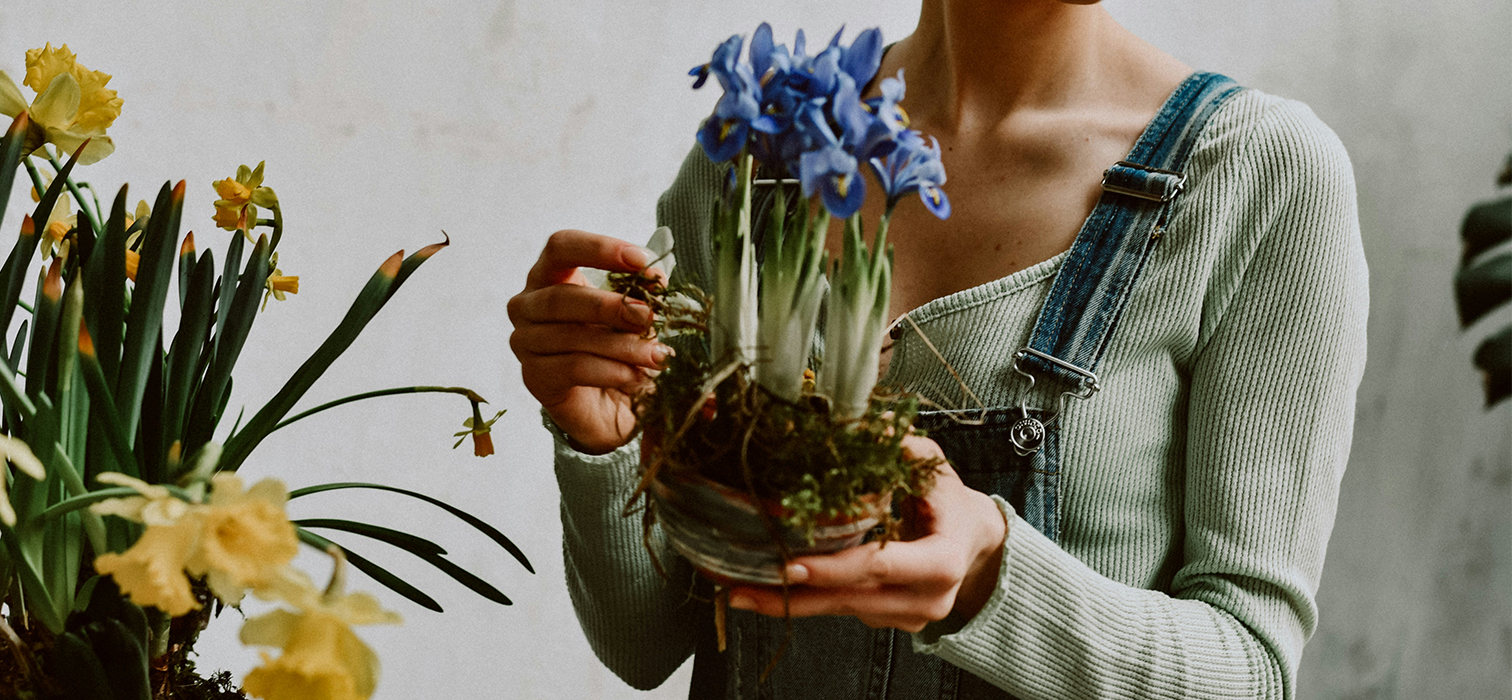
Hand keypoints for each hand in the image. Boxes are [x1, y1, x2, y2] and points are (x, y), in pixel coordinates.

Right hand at [508, 229, 671, 453]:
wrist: (607, 403)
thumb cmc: (614, 345)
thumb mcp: (630, 312)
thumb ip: (640, 292)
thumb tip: (657, 280)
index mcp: (549, 276)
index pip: (562, 247)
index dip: (600, 249)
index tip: (642, 261)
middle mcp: (527, 305)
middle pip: (563, 296)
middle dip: (613, 306)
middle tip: (649, 316)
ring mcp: (524, 342)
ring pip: (572, 336)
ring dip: (622, 346)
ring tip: (657, 356)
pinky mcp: (533, 377)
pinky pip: (573, 368)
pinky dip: (611, 371)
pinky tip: (636, 377)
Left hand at [727, 436, 1007, 631]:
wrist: (977, 546)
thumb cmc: (951, 501)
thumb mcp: (935, 467)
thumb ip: (901, 446)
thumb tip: (861, 420)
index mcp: (942, 562)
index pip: (880, 567)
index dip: (833, 567)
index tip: (788, 565)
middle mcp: (927, 600)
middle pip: (850, 598)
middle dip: (792, 596)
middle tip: (740, 588)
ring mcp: (908, 618)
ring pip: (840, 612)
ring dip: (788, 604)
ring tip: (737, 592)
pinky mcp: (890, 623)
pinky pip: (843, 612)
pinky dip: (807, 600)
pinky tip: (768, 592)